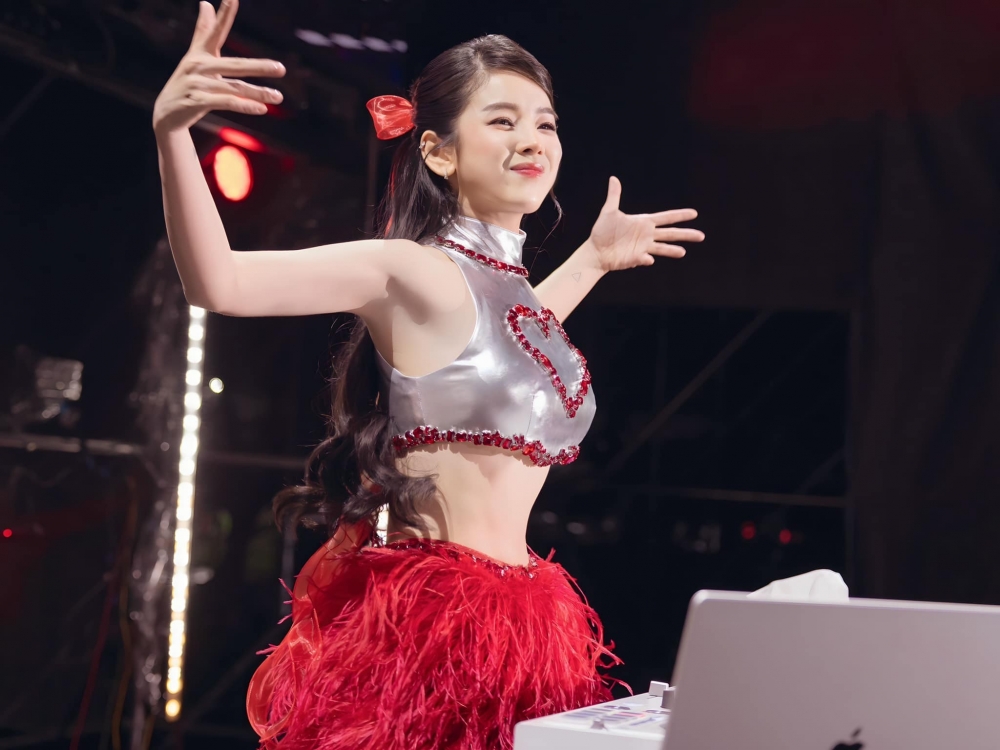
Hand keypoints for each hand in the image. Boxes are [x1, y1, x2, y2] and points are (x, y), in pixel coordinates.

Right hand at [152, 0, 284, 135]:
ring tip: (278, 97)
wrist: (166, 113)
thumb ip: (203, 31)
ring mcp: (196, 84)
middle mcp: (198, 65)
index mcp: (200, 53)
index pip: (215, 31)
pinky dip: (244, 106)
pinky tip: (262, 109)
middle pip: (235, 65)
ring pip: (234, 87)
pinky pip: (226, 102)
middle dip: (259, 66)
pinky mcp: (196, 101)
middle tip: (282, 69)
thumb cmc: (187, 82)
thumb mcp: (195, 56)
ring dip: (258, 93)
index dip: (224, 13)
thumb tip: (205, 2)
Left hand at [586, 176, 703, 271]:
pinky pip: (645, 259)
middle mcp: (647, 235)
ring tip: (683, 252)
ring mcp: (643, 248)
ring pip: (663, 248)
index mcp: (644, 222)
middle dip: (686, 234)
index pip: (666, 217)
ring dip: (672, 250)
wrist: (596, 251)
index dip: (680, 215)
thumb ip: (614, 196)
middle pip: (671, 234)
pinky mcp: (637, 259)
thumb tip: (613, 178)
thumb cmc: (602, 231)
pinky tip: (650, 260)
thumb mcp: (608, 212)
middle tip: (701, 236)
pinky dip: (648, 259)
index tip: (694, 213)